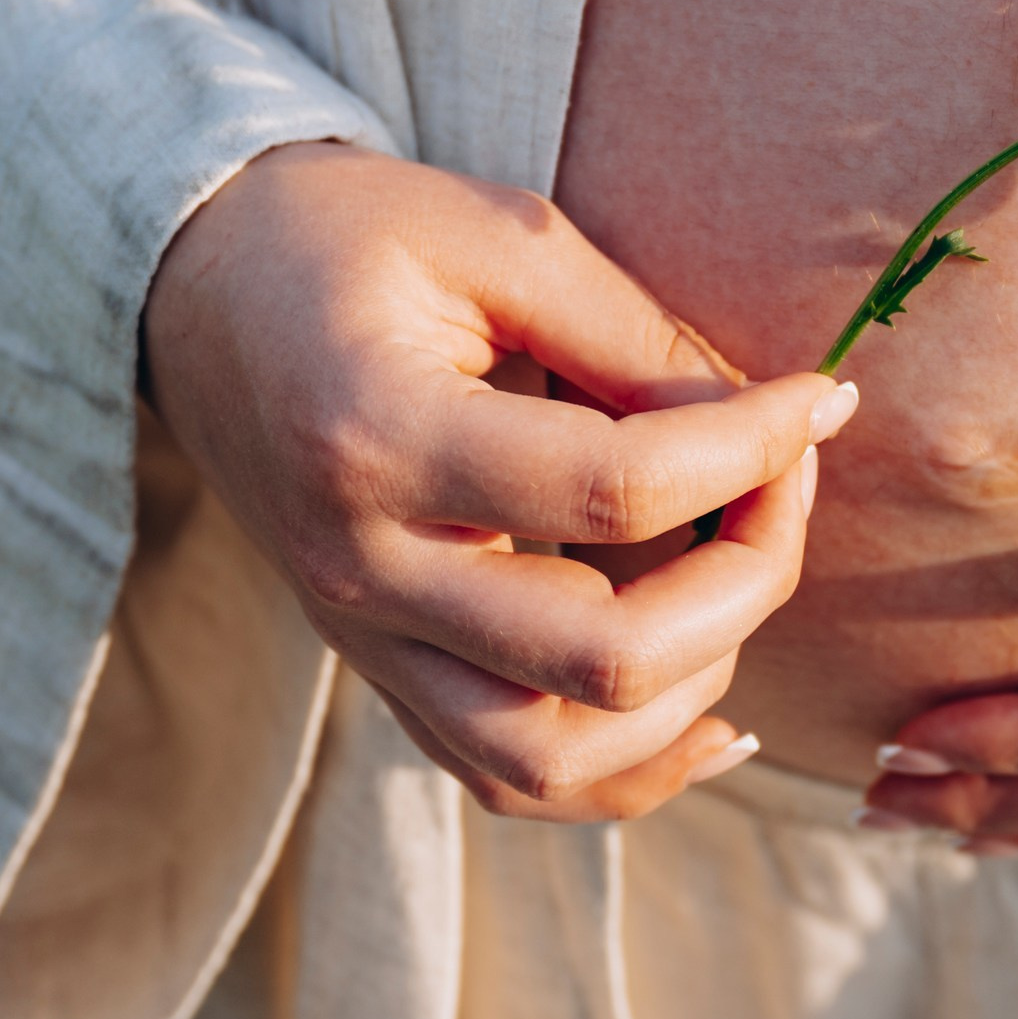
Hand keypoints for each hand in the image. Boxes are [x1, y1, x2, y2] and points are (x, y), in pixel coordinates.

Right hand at [143, 142, 858, 821]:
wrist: (197, 289)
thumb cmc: (347, 238)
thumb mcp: (497, 234)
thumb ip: (634, 336)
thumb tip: (775, 423)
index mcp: (376, 439)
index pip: (616, 491)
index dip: (754, 450)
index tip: (820, 396)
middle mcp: (362, 570)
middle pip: (603, 658)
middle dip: (747, 578)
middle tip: (787, 479)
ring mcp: (363, 642)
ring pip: (554, 760)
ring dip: (692, 686)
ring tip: (740, 573)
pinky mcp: (379, 673)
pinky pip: (509, 783)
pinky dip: (627, 771)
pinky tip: (711, 707)